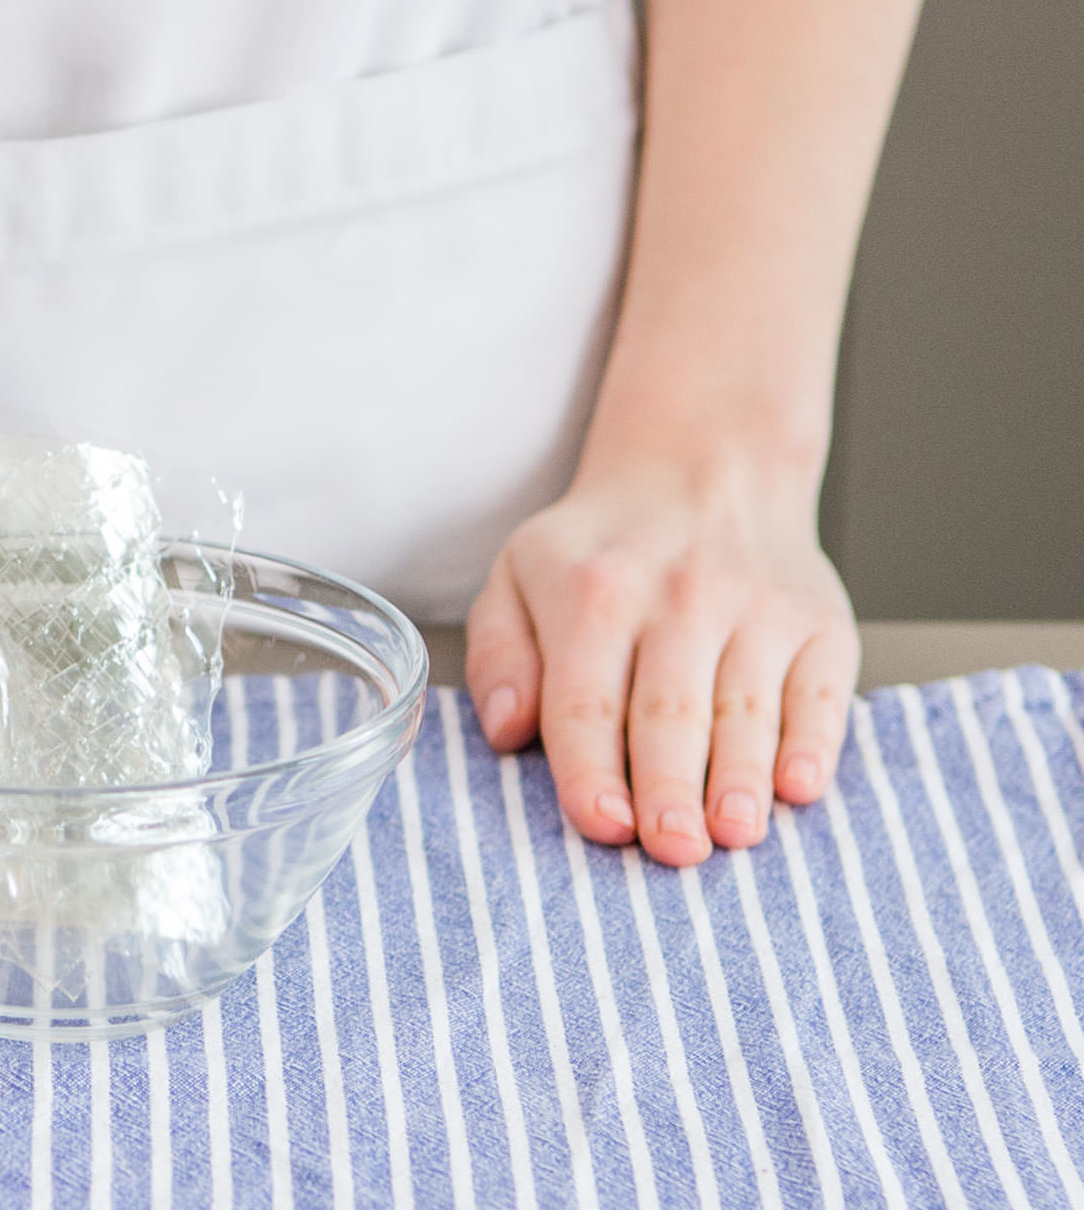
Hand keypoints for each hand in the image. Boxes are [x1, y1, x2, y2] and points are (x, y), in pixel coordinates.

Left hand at [464, 455, 858, 865]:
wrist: (706, 468)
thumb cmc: (601, 548)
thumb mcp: (518, 575)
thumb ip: (500, 654)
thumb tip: (507, 729)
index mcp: (591, 594)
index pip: (586, 702)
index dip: (592, 770)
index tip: (602, 827)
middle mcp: (678, 597)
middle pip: (669, 713)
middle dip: (670, 789)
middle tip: (671, 851)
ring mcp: (756, 608)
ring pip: (746, 708)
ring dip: (741, 777)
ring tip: (733, 833)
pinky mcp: (820, 621)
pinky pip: (820, 691)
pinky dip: (813, 741)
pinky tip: (798, 786)